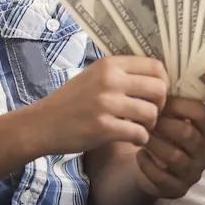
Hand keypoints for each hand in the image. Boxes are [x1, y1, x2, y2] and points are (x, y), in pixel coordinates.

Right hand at [24, 56, 167, 154]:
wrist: (42, 124)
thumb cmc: (71, 101)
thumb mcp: (94, 76)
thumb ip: (121, 73)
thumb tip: (157, 76)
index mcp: (109, 64)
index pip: (155, 66)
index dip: (163, 82)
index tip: (155, 94)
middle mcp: (109, 80)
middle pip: (159, 89)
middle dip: (161, 105)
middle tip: (150, 113)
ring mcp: (106, 104)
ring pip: (151, 113)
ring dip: (150, 125)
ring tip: (139, 127)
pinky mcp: (103, 128)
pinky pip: (139, 133)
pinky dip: (140, 139)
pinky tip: (131, 139)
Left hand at [133, 96, 204, 198]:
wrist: (153, 165)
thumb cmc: (163, 133)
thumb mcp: (172, 115)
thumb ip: (172, 99)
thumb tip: (160, 73)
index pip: (201, 113)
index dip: (179, 105)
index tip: (159, 99)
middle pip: (187, 135)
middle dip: (163, 124)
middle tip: (145, 117)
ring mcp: (194, 172)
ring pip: (174, 156)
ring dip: (154, 143)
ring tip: (140, 134)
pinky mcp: (178, 189)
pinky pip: (163, 178)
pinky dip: (148, 165)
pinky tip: (139, 154)